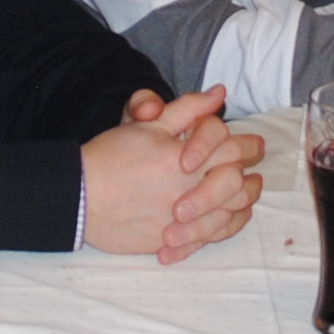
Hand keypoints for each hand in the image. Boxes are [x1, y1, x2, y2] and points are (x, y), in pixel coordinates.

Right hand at [84, 90, 264, 264]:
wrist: (78, 196)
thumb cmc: (111, 156)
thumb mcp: (147, 124)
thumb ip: (187, 109)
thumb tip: (219, 93)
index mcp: (184, 156)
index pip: (233, 149)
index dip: (248, 146)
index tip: (253, 146)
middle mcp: (187, 189)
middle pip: (238, 185)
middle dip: (251, 178)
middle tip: (255, 175)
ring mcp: (180, 218)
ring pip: (229, 214)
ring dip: (242, 204)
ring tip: (245, 196)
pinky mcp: (169, 239)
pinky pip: (208, 238)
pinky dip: (222, 229)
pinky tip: (225, 221)